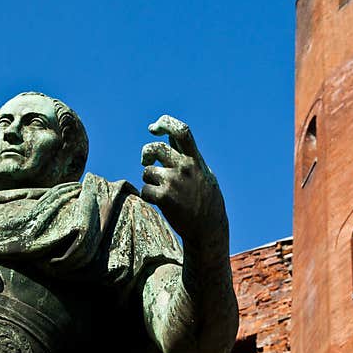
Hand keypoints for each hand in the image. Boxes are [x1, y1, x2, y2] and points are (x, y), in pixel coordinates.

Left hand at [141, 115, 226, 244]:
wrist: (208, 229)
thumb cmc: (205, 199)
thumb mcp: (202, 173)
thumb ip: (187, 155)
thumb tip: (170, 137)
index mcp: (195, 159)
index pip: (181, 131)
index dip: (165, 123)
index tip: (154, 128)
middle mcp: (185, 167)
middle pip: (156, 148)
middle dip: (146, 153)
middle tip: (145, 161)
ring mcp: (174, 182)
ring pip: (147, 171)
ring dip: (149, 180)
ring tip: (163, 191)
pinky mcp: (164, 197)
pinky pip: (145, 190)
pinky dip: (148, 196)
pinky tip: (160, 202)